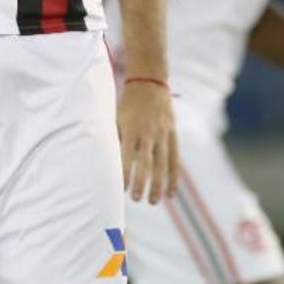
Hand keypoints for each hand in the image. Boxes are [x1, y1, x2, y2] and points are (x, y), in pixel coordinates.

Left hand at [117, 80, 179, 203]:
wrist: (150, 82)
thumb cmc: (128, 102)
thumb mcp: (118, 116)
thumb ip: (116, 138)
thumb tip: (108, 163)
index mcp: (131, 127)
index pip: (126, 155)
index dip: (124, 173)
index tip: (119, 189)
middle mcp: (148, 132)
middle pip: (146, 163)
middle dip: (141, 183)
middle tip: (136, 199)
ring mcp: (162, 134)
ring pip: (162, 164)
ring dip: (157, 185)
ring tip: (152, 201)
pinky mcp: (172, 134)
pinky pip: (174, 159)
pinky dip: (173, 177)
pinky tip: (171, 193)